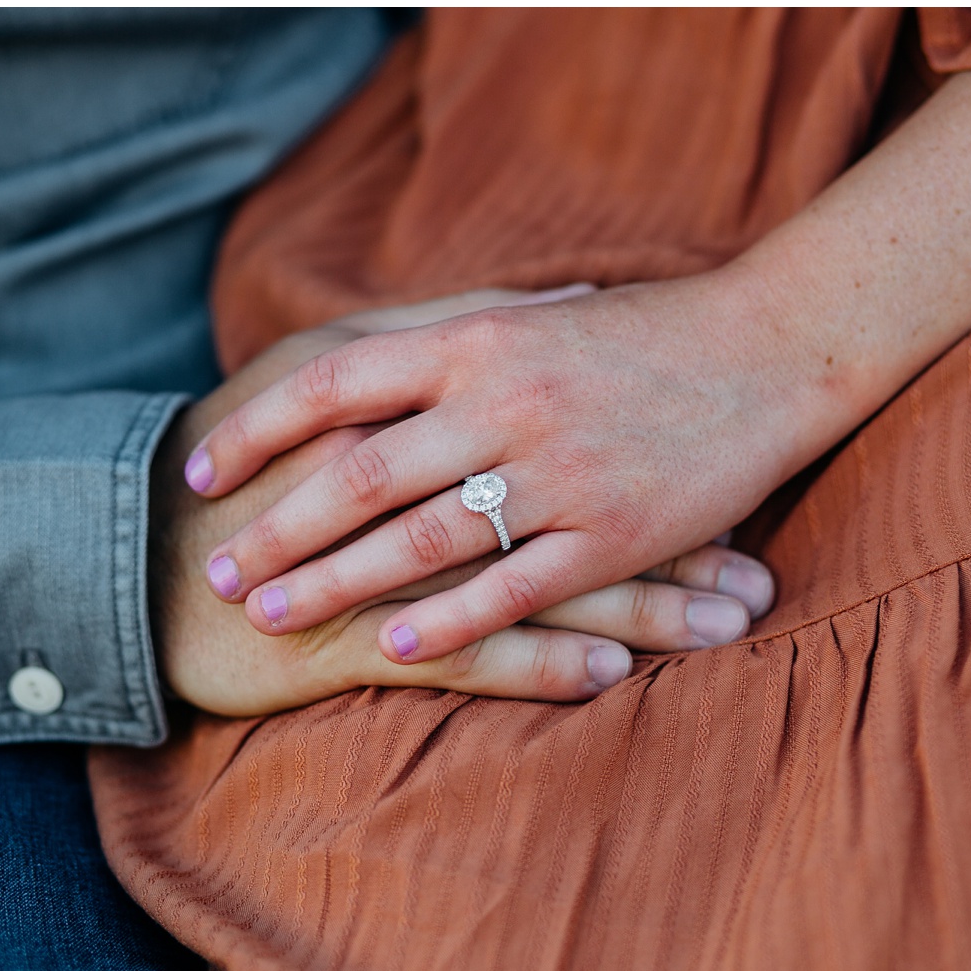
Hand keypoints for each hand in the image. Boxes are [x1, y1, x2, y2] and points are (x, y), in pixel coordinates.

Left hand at [151, 290, 776, 714]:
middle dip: (276, 526)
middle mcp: (504, 402)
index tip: (201, 467)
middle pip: (358, 474)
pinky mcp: (609, 535)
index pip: (334, 379)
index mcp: (478, 340)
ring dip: (333, 582)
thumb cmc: (646, 333)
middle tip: (214, 567)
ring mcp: (557, 472)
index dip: (258, 426)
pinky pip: (510, 590)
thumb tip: (358, 374)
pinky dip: (444, 624)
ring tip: (270, 613)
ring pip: (419, 541)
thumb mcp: (535, 319)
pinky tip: (389, 651)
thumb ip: (450, 345)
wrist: (770, 350)